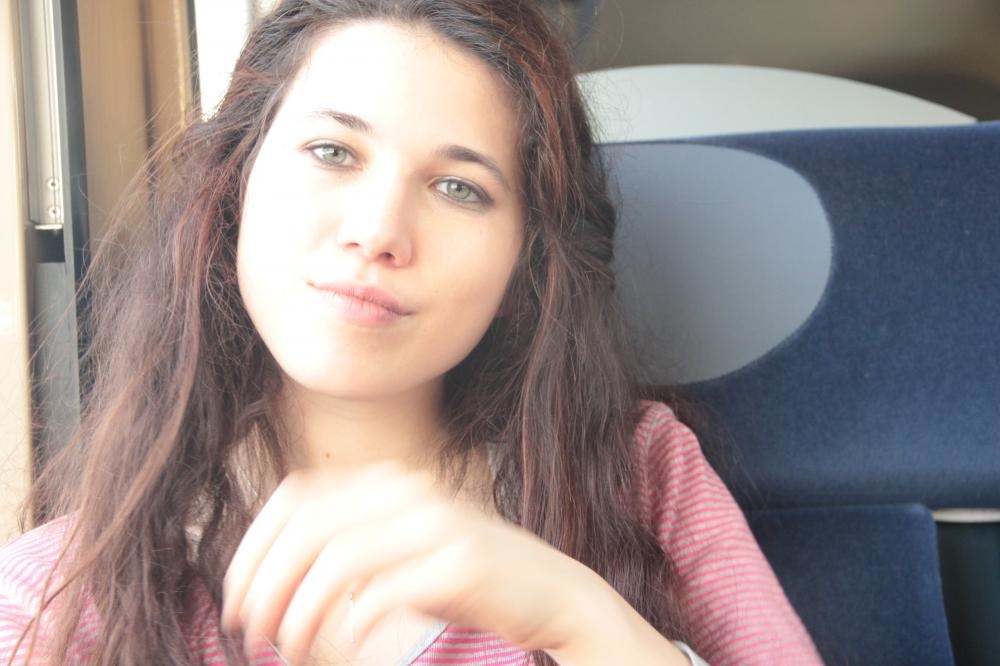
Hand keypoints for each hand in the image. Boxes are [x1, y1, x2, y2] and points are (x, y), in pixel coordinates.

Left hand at [220, 463, 601, 663]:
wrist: (553, 592)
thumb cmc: (464, 579)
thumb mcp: (399, 553)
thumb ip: (348, 548)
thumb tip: (269, 577)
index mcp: (387, 481)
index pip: (294, 497)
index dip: (252, 547)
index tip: (235, 598)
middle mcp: (409, 490)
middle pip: (308, 527)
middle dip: (264, 583)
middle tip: (248, 633)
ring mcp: (438, 523)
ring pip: (338, 559)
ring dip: (299, 612)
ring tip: (287, 650)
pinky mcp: (462, 563)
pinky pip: (384, 592)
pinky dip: (352, 625)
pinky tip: (345, 649)